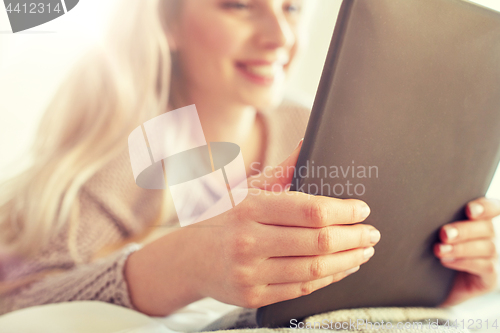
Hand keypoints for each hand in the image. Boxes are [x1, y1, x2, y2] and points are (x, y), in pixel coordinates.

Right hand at [125, 141, 380, 315]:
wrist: (189, 258)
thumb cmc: (224, 218)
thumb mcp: (248, 190)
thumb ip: (283, 170)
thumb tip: (309, 142)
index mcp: (249, 208)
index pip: (309, 210)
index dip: (344, 211)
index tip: (363, 210)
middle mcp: (248, 241)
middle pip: (317, 241)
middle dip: (354, 237)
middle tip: (371, 232)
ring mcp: (250, 272)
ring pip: (314, 269)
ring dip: (348, 260)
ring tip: (364, 250)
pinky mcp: (253, 296)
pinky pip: (302, 290)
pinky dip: (329, 279)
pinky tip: (343, 268)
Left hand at [435, 197, 499, 306]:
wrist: (435, 283)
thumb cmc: (436, 249)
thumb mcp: (438, 233)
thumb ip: (440, 220)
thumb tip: (423, 209)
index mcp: (482, 220)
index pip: (493, 208)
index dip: (485, 207)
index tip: (469, 210)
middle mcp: (492, 237)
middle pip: (488, 228)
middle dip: (464, 230)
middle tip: (443, 233)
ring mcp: (495, 257)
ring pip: (487, 247)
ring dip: (460, 248)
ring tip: (439, 250)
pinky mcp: (491, 277)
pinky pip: (486, 267)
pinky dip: (464, 262)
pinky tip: (447, 261)